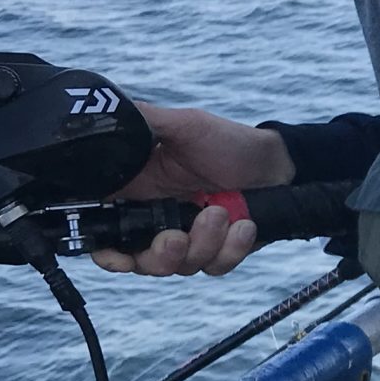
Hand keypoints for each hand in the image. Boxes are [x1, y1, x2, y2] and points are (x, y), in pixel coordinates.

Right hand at [91, 104, 295, 277]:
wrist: (277, 162)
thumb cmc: (228, 142)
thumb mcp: (183, 125)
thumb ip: (142, 122)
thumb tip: (102, 114)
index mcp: (139, 193)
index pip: (107, 233)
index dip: (107, 252)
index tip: (117, 254)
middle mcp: (159, 221)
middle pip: (140, 262)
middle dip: (159, 256)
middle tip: (177, 237)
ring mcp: (191, 239)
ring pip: (180, 266)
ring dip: (203, 243)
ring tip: (222, 213)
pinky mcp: (219, 251)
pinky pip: (215, 266)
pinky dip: (231, 249)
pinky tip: (244, 225)